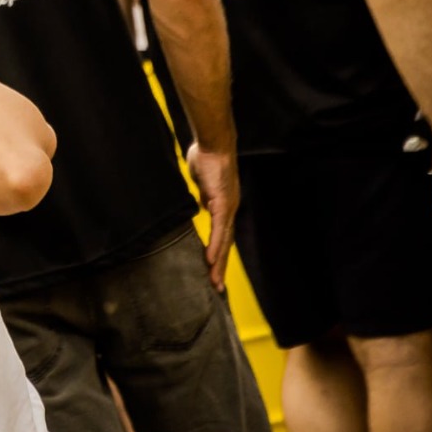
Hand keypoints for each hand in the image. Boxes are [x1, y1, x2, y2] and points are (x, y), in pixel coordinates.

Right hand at [186, 142, 238, 290]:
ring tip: (214, 281)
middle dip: (220, 266)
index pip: (222, 235)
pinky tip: (210, 260)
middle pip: (226, 244)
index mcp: (223, 206)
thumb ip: (203, 195)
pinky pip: (219, 230)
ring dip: (219, 263)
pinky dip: (215, 246)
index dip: (218, 253)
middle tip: (216, 287)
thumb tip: (202, 204)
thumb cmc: (207, 158)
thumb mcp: (202, 182)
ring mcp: (228, 208)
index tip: (212, 269)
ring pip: (224, 241)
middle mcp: (230, 210)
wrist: (214, 144)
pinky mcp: (222, 204)